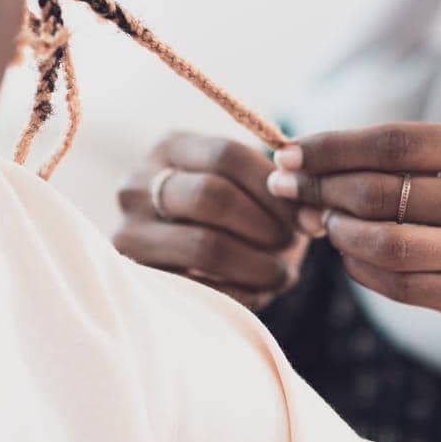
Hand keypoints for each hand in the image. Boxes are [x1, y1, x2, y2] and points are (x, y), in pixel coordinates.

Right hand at [115, 132, 310, 310]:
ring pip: (206, 246)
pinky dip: (240, 293)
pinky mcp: (136, 280)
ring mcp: (129, 233)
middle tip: (291, 244)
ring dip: (258, 264)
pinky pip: (199, 289)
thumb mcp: (244, 188)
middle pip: (211, 196)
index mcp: (169, 148)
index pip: (225, 154)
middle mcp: (137, 185)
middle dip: (264, 225)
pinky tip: (256, 291)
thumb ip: (277, 187)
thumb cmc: (230, 216)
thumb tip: (310, 210)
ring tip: (281, 273)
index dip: (271, 185)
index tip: (304, 214)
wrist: (185, 261)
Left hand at [267, 120, 440, 404]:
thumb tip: (310, 161)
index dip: (330, 148)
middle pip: (381, 193)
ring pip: (385, 244)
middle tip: (287, 187)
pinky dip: (360, 268)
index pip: (391, 144)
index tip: (287, 151)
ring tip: (323, 221)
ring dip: (338, 232)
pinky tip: (350, 253)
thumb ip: (409, 153)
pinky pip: (400, 285)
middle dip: (320, 189)